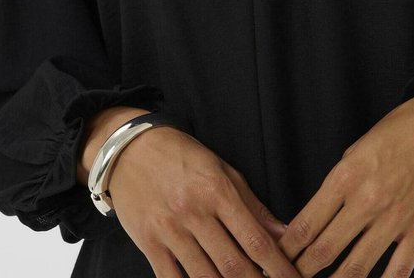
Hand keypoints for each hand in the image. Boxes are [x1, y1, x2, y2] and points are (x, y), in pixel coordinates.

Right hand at [104, 124, 303, 277]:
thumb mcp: (223, 170)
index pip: (255, 239)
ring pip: (205, 277)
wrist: (130, 149)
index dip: (279, 267)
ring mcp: (170, 231)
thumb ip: (253, 206)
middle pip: (233, 264)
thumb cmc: (182, 157)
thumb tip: (284, 234)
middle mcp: (195, 212)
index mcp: (218, 191)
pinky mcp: (149, 244)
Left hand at [272, 71, 413, 277]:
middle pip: (324, 250)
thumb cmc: (409, 126)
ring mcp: (395, 218)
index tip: (275, 260)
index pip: (306, 223)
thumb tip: (324, 209)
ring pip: (356, 269)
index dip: (287, 249)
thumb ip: (344, 177)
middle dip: (302, 272)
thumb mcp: (364, 143)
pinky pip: (398, 270)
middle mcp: (367, 200)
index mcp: (347, 174)